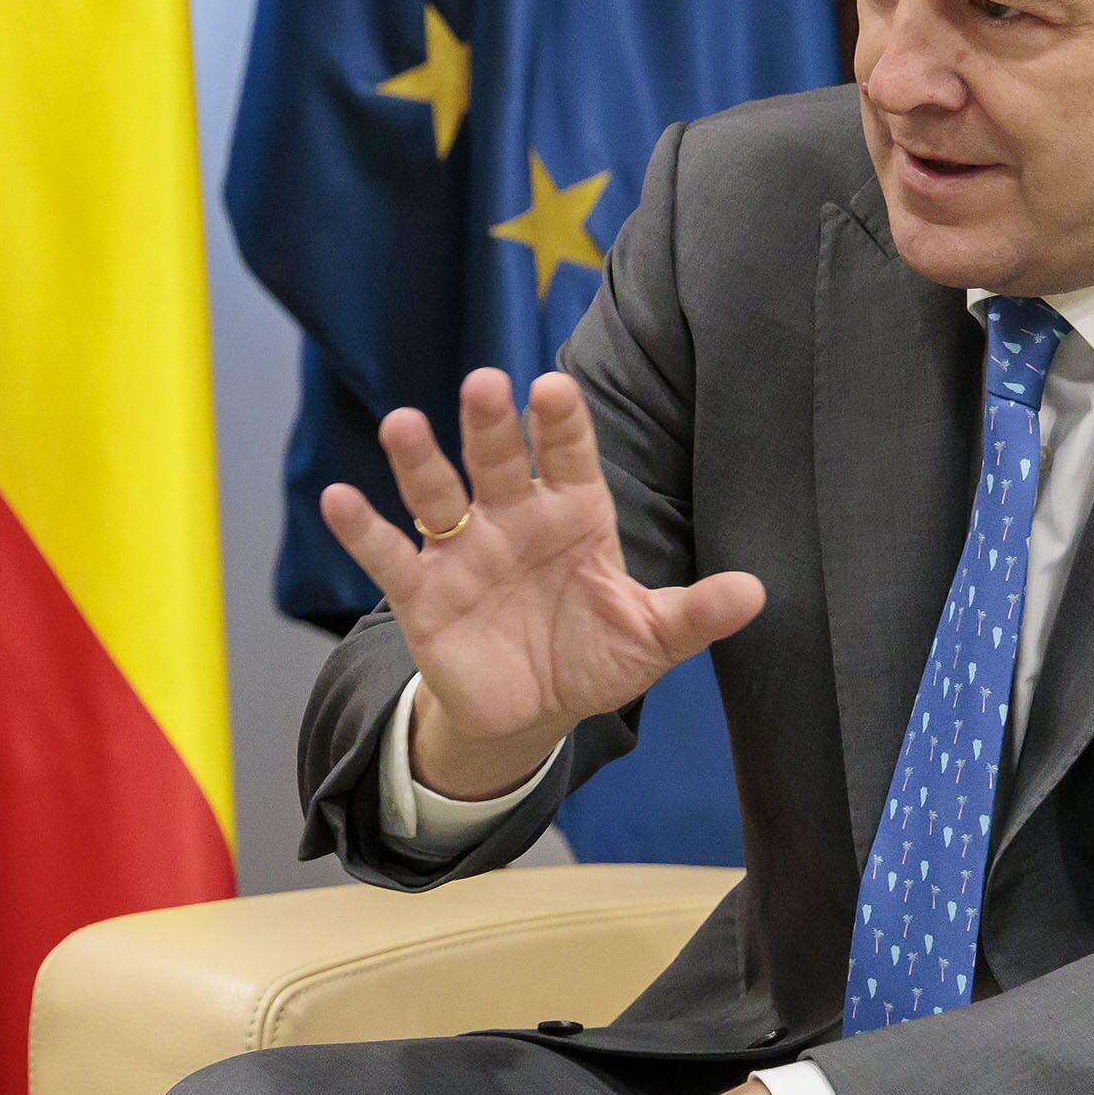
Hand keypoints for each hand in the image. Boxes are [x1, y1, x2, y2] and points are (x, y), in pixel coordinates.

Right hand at [322, 368, 764, 797]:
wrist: (530, 711)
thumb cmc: (592, 655)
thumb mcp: (650, 637)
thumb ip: (695, 612)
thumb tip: (757, 591)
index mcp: (572, 514)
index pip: (567, 456)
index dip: (560, 425)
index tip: (553, 390)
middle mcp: (512, 518)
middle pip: (496, 460)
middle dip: (489, 424)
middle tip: (484, 383)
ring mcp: (462, 551)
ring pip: (436, 493)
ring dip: (418, 459)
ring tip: (402, 423)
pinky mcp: (421, 593)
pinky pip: (387, 554)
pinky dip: (360, 528)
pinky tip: (336, 499)